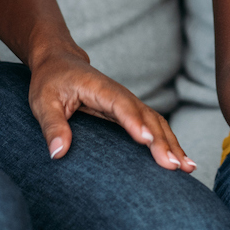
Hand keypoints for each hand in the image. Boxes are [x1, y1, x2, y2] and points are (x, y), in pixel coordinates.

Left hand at [28, 43, 194, 172]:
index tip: (147, 142)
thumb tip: (58, 153)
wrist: (61, 61)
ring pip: (157, 123)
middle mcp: (120, 94)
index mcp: (101, 88)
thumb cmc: (50, 80)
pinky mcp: (131, 112)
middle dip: (162, 142)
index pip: (121, 106)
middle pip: (146, 117)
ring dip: (173, 144)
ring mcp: (128, 103)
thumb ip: (52, 125)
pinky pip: (154, 127)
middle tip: (173, 166)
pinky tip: (181, 160)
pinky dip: (169, 142)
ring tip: (187, 168)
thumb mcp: (43, 102)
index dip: (135, 123)